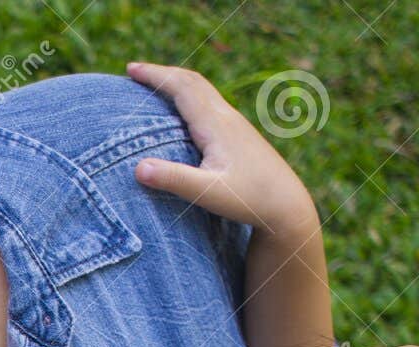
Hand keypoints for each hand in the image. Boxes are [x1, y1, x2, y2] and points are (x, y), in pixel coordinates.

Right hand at [126, 61, 316, 235]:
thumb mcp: (208, 193)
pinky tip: (183, 111)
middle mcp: (226, 117)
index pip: (182, 88)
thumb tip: (138, 168)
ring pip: (203, 91)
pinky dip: (190, 97)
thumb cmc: (249, 200)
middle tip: (135, 71)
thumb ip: (174, 179)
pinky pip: (210, 104)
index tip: (130, 69)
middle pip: (192, 82)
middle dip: (163, 73)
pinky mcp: (239, 134)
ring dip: (177, 82)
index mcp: (216, 125)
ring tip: (155, 85)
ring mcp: (235, 124)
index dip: (155, 76)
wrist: (288, 204)